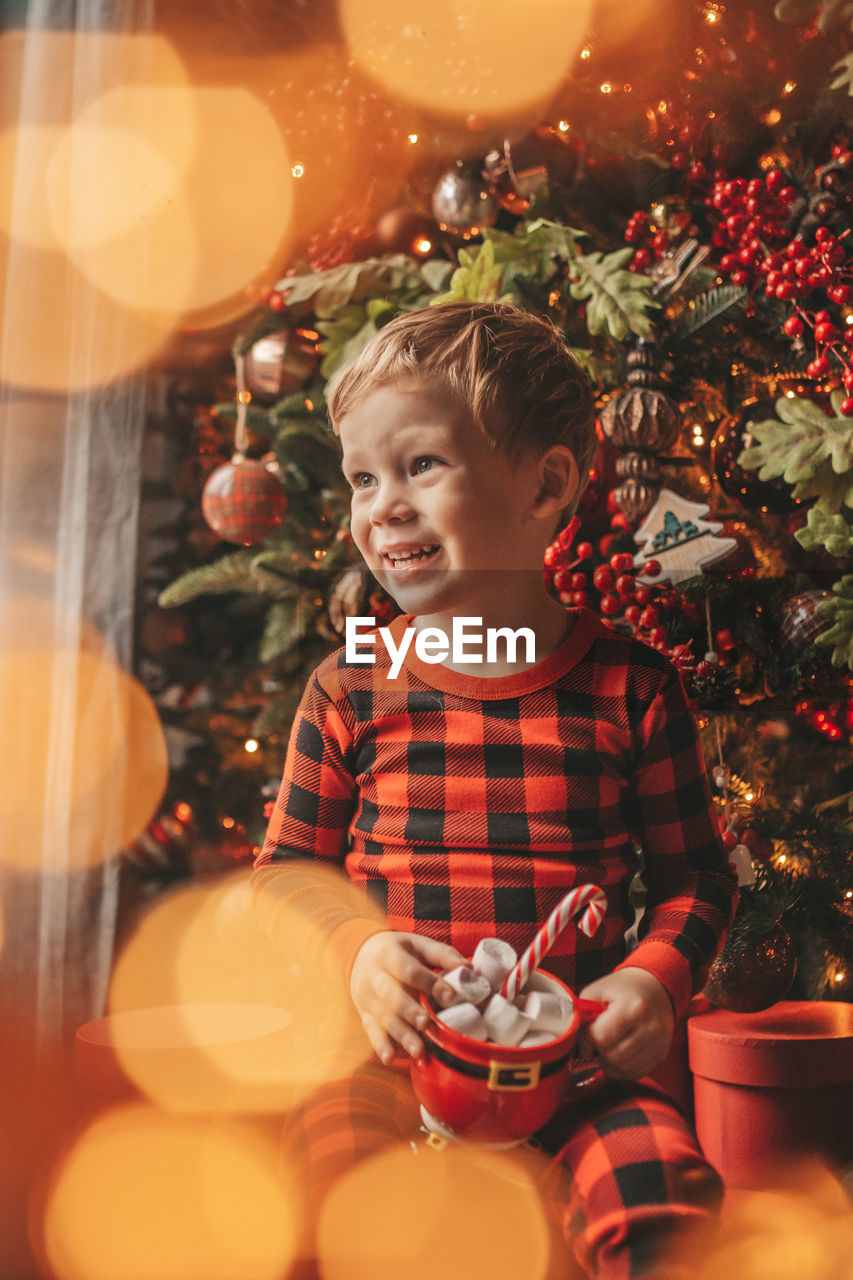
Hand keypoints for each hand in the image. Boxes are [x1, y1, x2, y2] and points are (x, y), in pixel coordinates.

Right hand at [350, 931, 465, 1064]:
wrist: (360, 954)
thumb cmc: (399, 951)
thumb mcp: (418, 945)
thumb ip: (443, 955)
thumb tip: (469, 969)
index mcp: (389, 953)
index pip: (409, 970)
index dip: (429, 982)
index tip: (450, 995)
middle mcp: (374, 976)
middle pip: (391, 995)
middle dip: (409, 1011)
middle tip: (427, 1023)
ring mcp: (367, 997)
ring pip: (383, 1017)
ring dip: (401, 1034)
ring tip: (419, 1050)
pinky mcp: (365, 1013)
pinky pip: (371, 1030)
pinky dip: (380, 1045)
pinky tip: (390, 1058)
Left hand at [575, 968, 674, 1081]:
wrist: (654, 988)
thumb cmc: (622, 990)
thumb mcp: (597, 990)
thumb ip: (582, 1013)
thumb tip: (574, 1041)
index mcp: (634, 1006)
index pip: (603, 1036)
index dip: (588, 1038)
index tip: (587, 1032)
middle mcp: (650, 1027)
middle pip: (614, 1056)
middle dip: (598, 1051)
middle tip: (595, 1041)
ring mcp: (658, 1043)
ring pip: (624, 1068)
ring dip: (608, 1062)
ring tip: (605, 1047)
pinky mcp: (660, 1054)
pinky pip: (635, 1073)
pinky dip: (621, 1069)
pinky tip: (616, 1055)